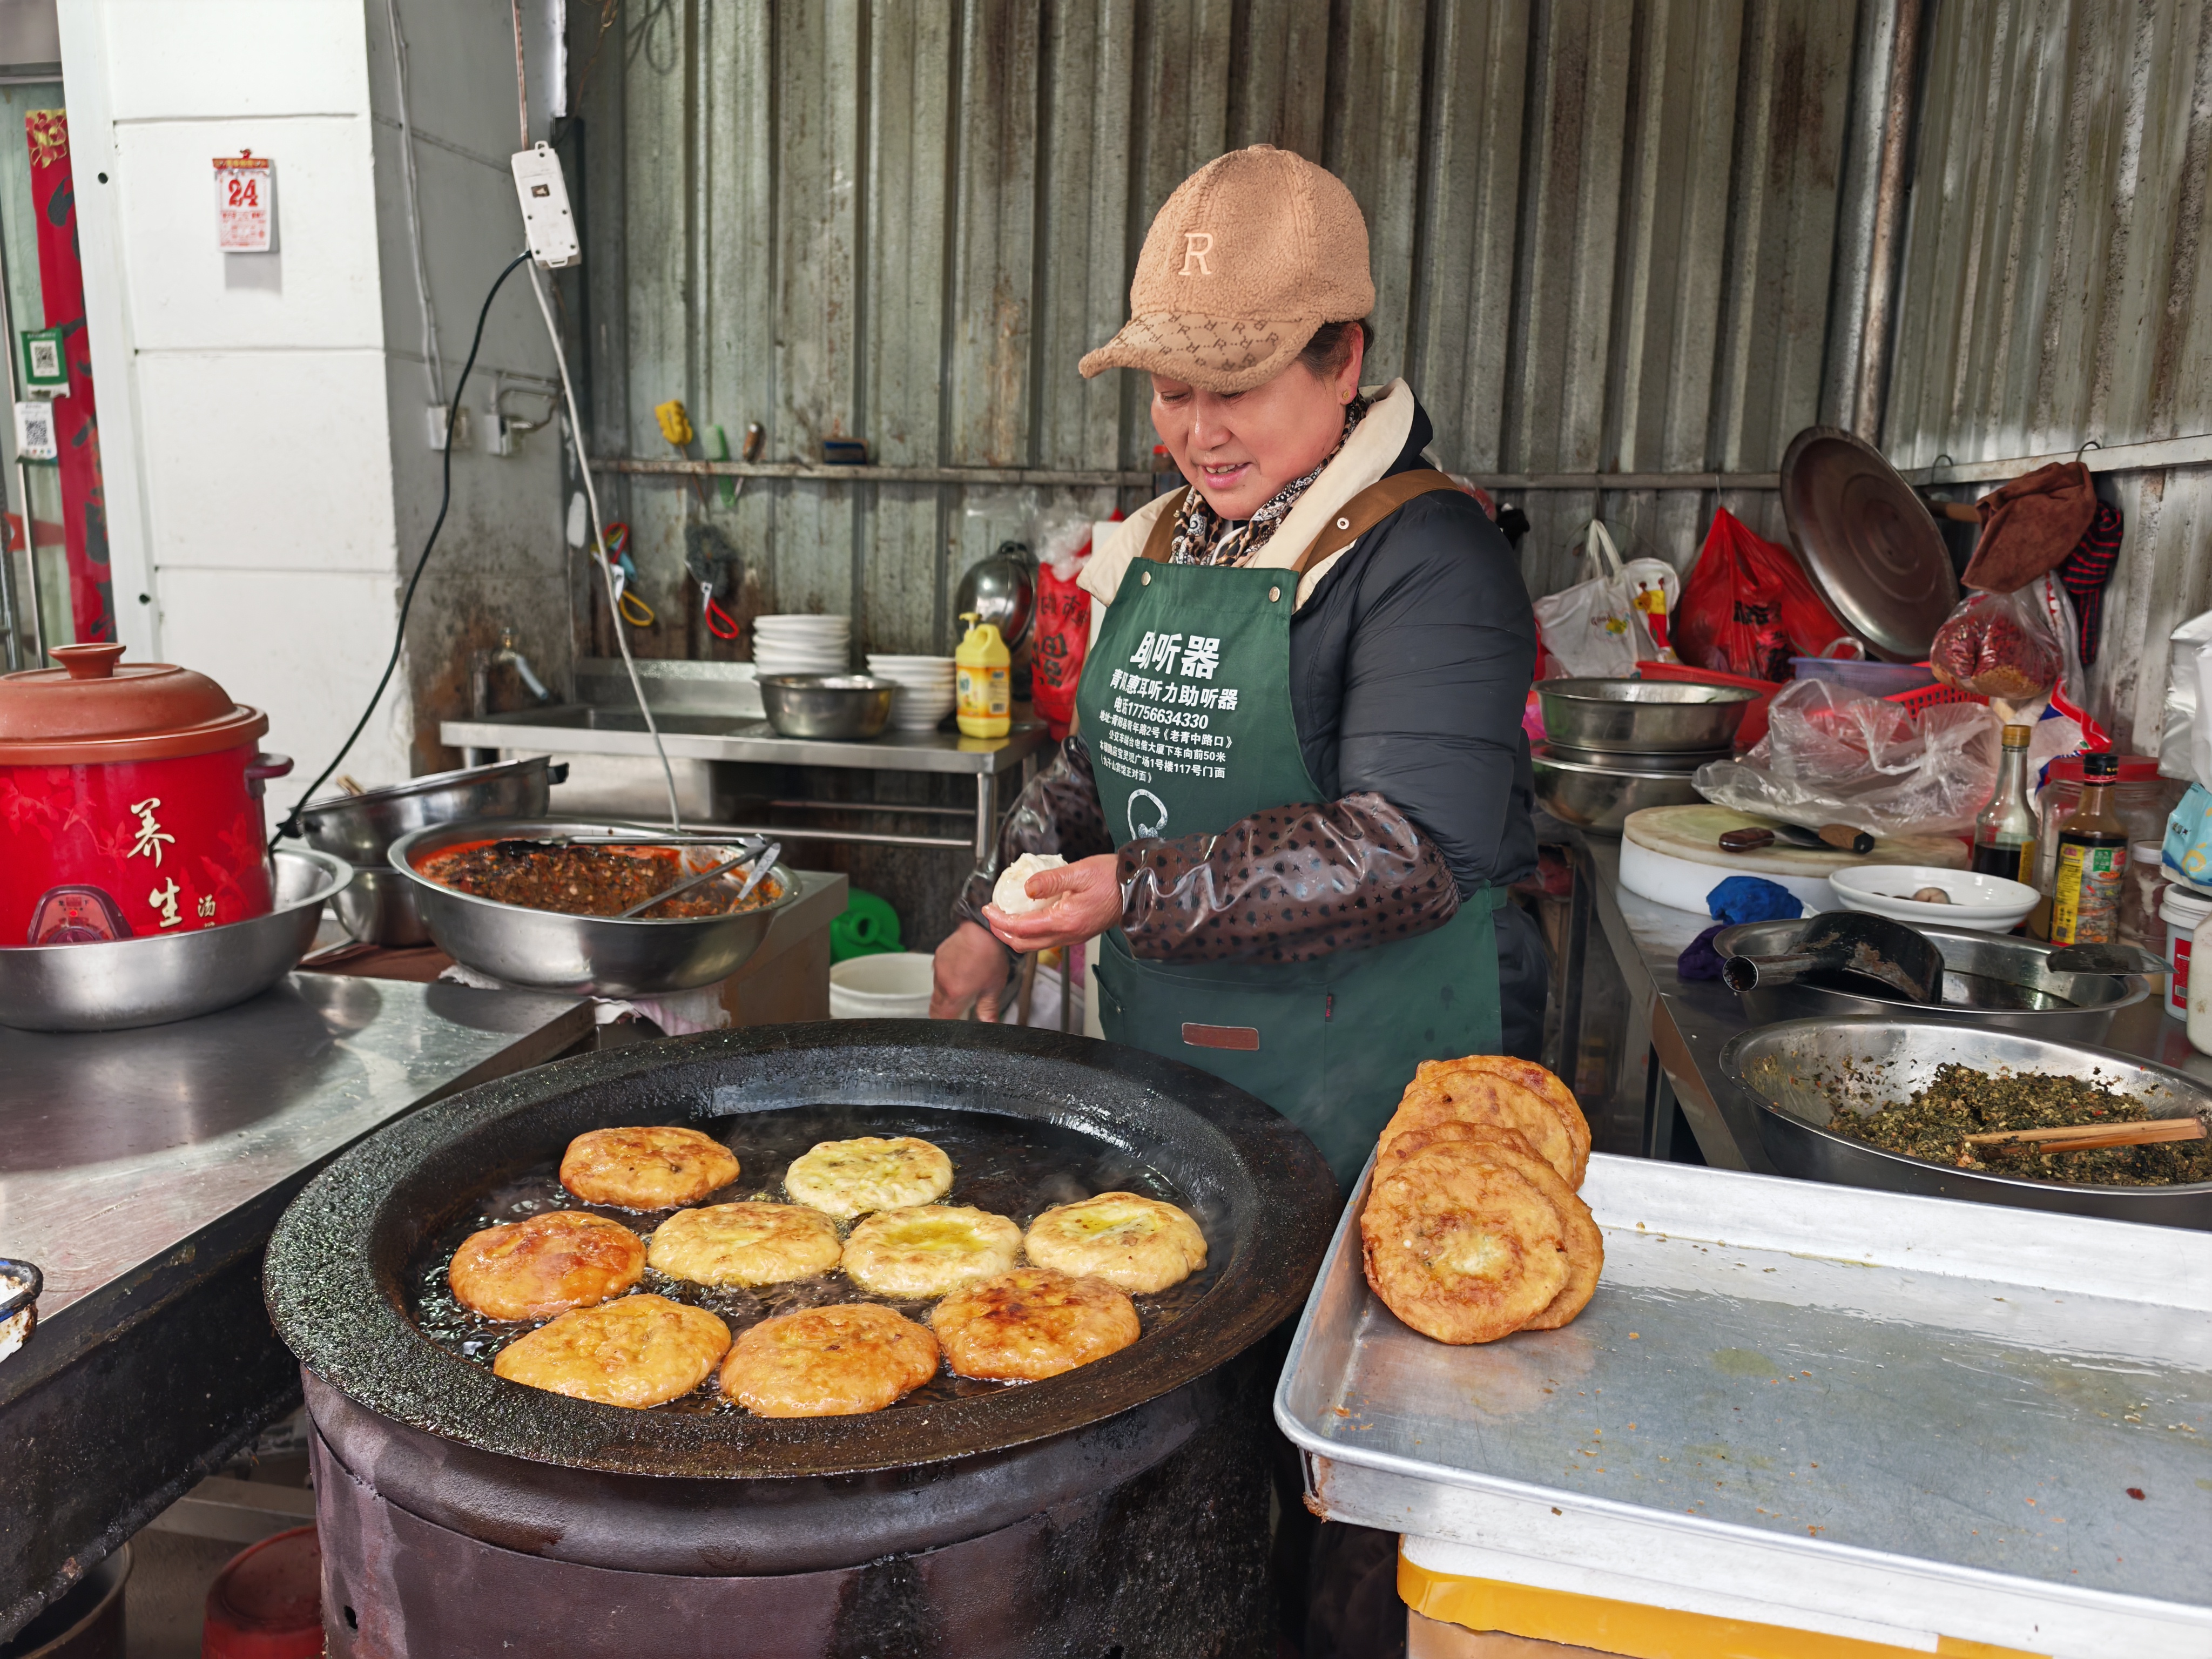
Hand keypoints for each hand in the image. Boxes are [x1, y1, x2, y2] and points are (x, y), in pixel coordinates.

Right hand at [931, 921, 1011, 1020]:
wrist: (983, 928)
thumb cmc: (990, 955)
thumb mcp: (994, 987)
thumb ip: (988, 1009)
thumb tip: (989, 1025)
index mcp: (954, 994)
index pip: (940, 1016)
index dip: (944, 1023)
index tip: (951, 1024)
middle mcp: (942, 982)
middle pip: (936, 1005)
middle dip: (944, 1010)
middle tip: (957, 1010)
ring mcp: (938, 968)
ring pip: (937, 988)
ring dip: (946, 992)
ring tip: (963, 986)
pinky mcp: (939, 956)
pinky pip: (939, 972)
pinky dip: (947, 976)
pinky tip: (961, 971)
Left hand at [983, 853, 1120, 954]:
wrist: (1138, 889)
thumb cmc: (1112, 878)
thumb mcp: (1079, 872)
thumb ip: (1051, 880)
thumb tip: (1026, 888)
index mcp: (1066, 920)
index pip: (1022, 927)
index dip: (1001, 920)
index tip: (987, 908)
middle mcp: (1068, 934)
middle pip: (1025, 944)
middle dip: (1003, 931)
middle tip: (991, 915)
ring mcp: (1073, 936)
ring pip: (1035, 944)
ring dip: (1016, 933)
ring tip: (1005, 915)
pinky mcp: (1077, 933)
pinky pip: (1047, 938)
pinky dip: (1030, 931)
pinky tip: (1028, 915)